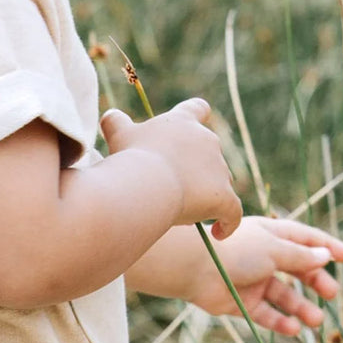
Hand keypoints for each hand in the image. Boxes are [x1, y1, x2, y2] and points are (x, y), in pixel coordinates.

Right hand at [100, 97, 242, 239]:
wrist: (146, 184)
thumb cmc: (130, 158)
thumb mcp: (119, 136)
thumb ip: (116, 124)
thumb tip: (110, 116)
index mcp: (183, 122)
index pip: (197, 109)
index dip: (196, 118)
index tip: (193, 129)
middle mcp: (207, 140)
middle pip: (208, 154)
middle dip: (193, 171)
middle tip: (169, 189)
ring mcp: (219, 169)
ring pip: (218, 183)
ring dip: (204, 196)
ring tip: (180, 215)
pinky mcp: (224, 196)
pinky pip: (232, 212)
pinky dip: (228, 223)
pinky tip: (218, 233)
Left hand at [187, 216, 342, 334]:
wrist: (192, 268)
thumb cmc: (234, 250)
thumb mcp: (274, 249)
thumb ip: (300, 256)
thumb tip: (325, 257)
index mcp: (271, 235)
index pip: (306, 240)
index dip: (326, 247)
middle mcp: (263, 257)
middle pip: (297, 270)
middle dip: (316, 282)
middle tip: (332, 294)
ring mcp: (252, 280)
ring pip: (283, 296)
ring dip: (300, 308)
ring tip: (317, 321)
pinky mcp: (240, 302)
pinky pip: (264, 313)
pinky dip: (279, 321)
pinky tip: (294, 329)